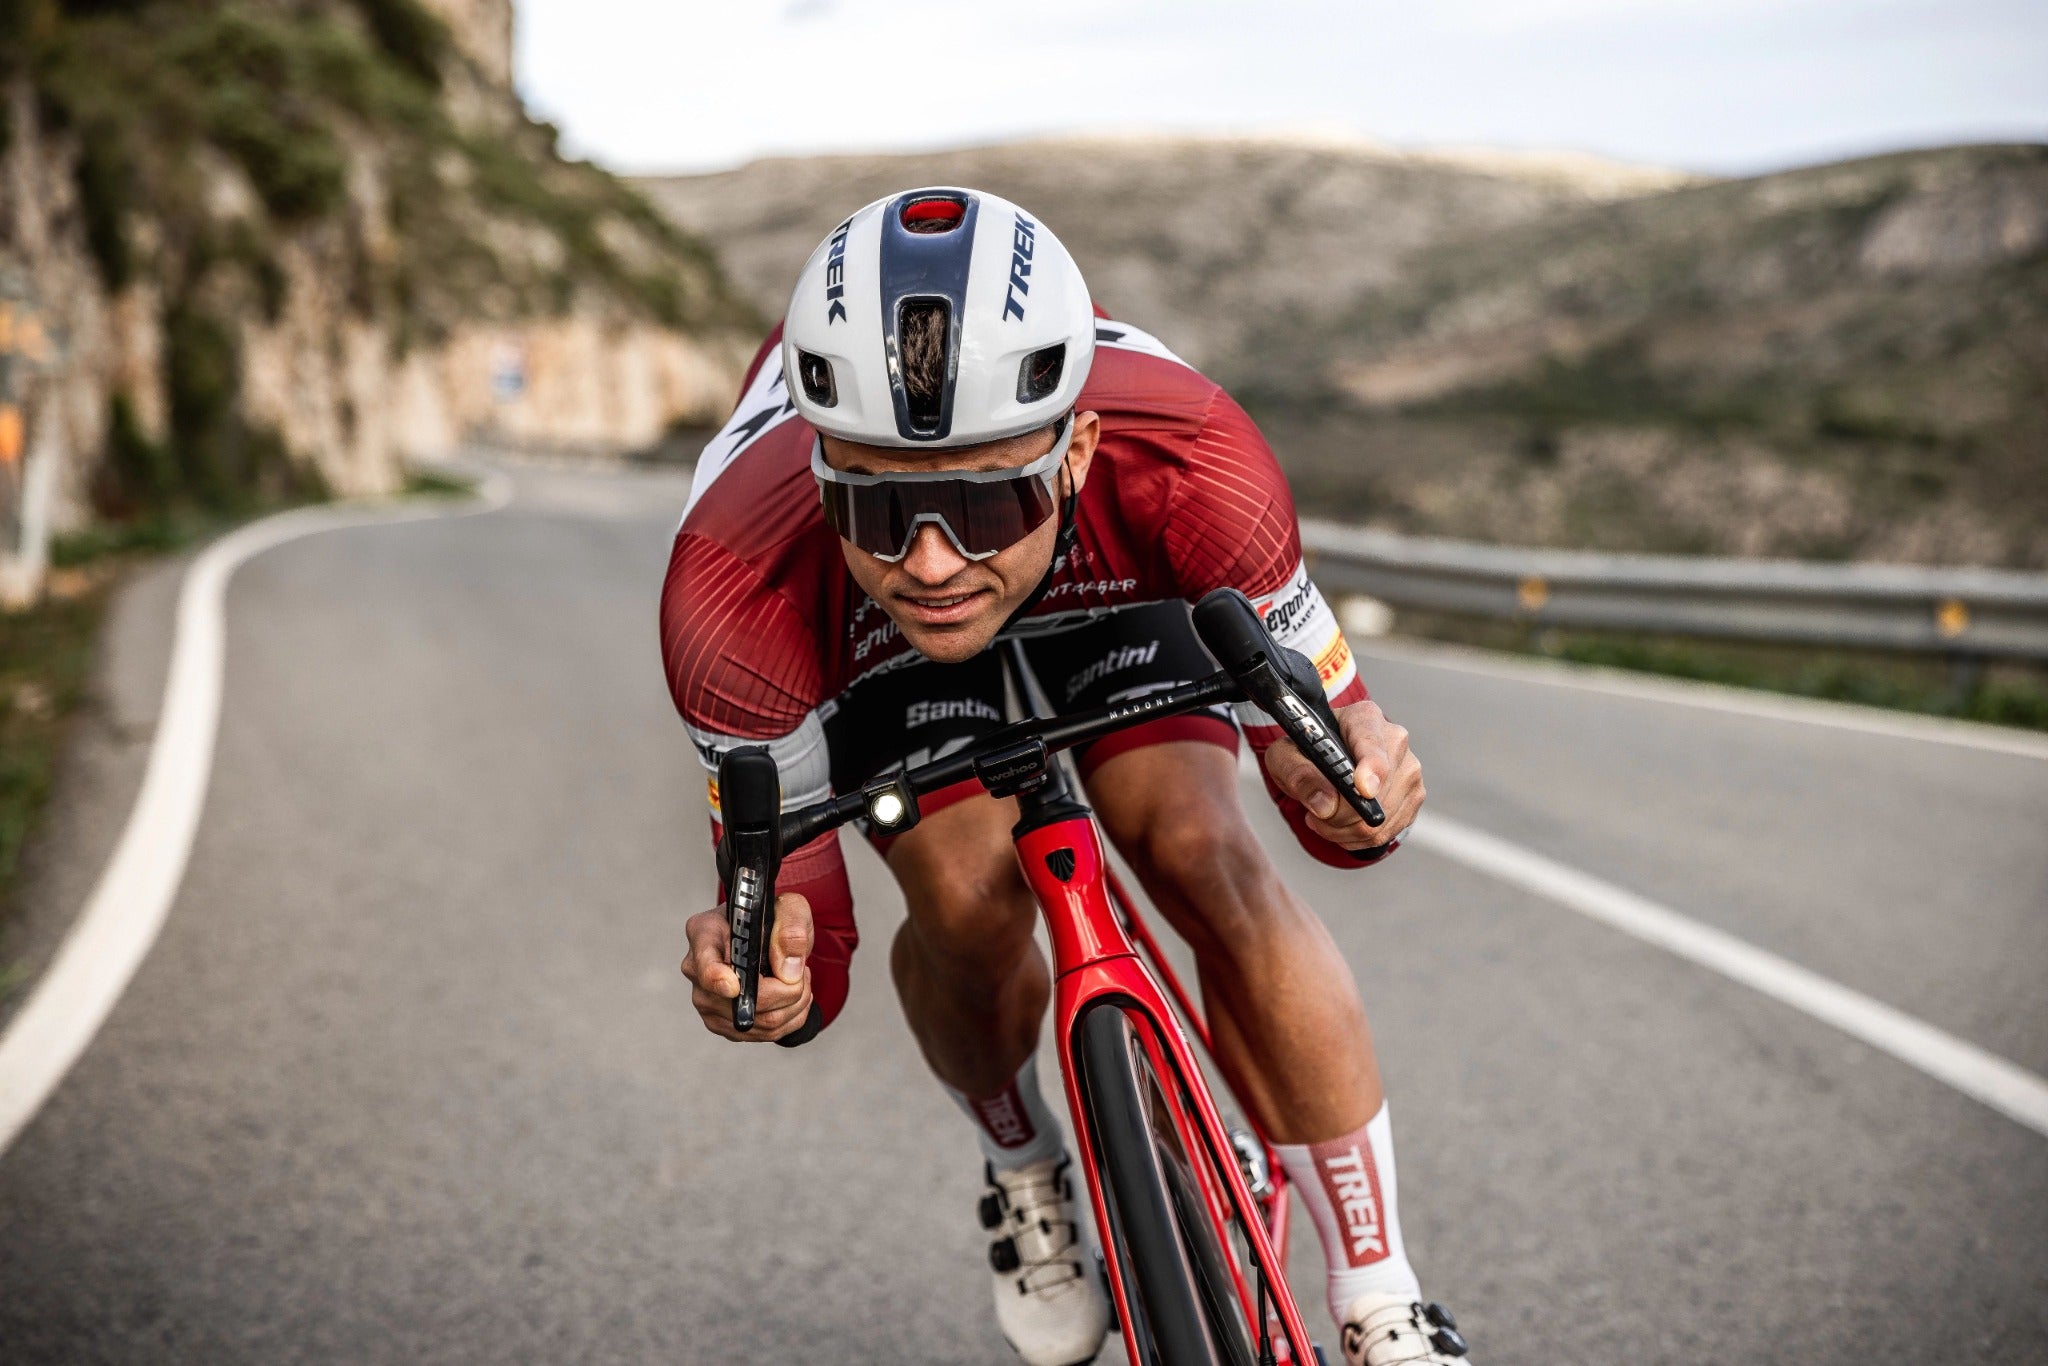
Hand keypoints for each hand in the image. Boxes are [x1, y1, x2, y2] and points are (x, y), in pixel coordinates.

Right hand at [680, 891, 813, 1040]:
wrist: (764, 935)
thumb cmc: (770, 917)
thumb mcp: (790, 907)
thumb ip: (792, 928)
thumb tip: (787, 971)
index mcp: (704, 933)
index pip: (704, 964)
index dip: (717, 979)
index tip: (734, 986)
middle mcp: (696, 970)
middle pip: (745, 1001)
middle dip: (789, 990)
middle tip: (802, 970)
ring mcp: (706, 1002)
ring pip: (762, 1023)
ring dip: (795, 1004)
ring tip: (798, 978)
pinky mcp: (723, 1024)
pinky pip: (768, 1034)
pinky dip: (792, 1017)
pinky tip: (791, 995)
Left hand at [1261, 700, 1422, 850]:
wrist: (1326, 758)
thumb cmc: (1305, 751)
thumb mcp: (1284, 756)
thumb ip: (1297, 773)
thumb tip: (1326, 804)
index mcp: (1363, 718)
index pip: (1372, 744)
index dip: (1371, 768)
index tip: (1362, 789)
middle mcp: (1395, 739)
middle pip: (1374, 792)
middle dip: (1337, 814)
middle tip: (1313, 813)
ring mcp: (1410, 769)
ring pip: (1378, 821)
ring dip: (1342, 830)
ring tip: (1324, 815)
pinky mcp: (1414, 797)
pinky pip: (1385, 833)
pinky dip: (1356, 838)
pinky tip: (1342, 823)